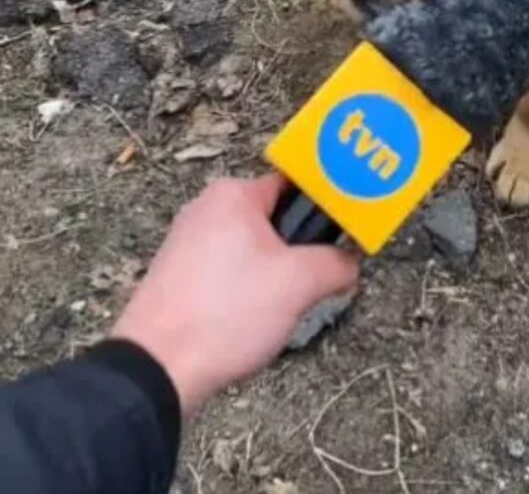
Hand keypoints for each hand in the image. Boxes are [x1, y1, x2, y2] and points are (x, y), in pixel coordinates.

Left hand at [111, 175, 359, 415]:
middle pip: (272, 218)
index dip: (323, 206)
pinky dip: (244, 289)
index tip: (342, 230)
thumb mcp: (299, 284)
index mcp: (233, 195)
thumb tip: (348, 263)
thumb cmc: (224, 314)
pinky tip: (248, 320)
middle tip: (313, 279)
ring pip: (250, 248)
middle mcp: (205, 208)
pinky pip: (226, 271)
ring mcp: (186, 242)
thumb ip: (335, 264)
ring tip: (279, 306)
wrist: (156, 368)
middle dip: (297, 249)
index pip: (293, 183)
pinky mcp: (177, 274)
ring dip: (272, 274)